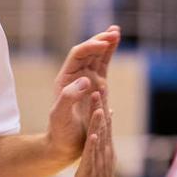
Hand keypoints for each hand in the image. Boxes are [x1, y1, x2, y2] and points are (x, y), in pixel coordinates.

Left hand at [45, 26, 120, 160]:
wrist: (66, 145)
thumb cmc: (60, 132)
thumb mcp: (60, 116)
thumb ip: (68, 97)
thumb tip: (85, 80)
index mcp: (65, 79)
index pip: (78, 55)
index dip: (90, 47)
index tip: (104, 43)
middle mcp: (75, 76)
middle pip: (87, 51)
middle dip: (100, 40)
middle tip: (114, 32)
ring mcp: (87, 80)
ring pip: (96, 56)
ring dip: (106, 43)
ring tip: (116, 31)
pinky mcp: (97, 86)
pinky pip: (103, 66)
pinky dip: (109, 54)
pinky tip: (115, 44)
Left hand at [74, 91, 118, 176]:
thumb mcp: (100, 161)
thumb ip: (101, 146)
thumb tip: (101, 131)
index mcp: (106, 148)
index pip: (105, 123)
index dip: (103, 105)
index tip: (103, 88)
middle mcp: (105, 151)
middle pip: (104, 125)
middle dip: (102, 106)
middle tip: (101, 87)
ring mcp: (99, 160)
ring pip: (100, 138)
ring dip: (99, 122)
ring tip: (99, 106)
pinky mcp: (91, 170)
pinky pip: (92, 156)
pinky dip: (93, 144)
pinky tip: (93, 134)